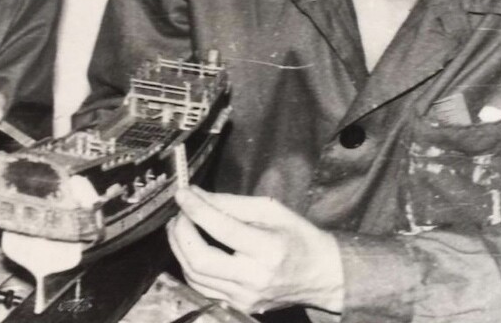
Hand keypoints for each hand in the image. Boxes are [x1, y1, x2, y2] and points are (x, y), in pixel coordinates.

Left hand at [168, 186, 343, 314]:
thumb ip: (232, 203)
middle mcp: (255, 278)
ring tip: (181, 226)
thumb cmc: (298, 237)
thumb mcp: (272, 210)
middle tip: (180, 213)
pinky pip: (201, 287)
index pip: (222, 228)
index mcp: (269, 249)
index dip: (196, 209)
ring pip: (194, 276)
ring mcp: (245, 297)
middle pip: (199, 259)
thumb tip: (197, 195)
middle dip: (181, 232)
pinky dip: (189, 265)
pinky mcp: (239, 306)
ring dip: (179, 247)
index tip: (182, 194)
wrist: (321, 274)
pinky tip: (191, 248)